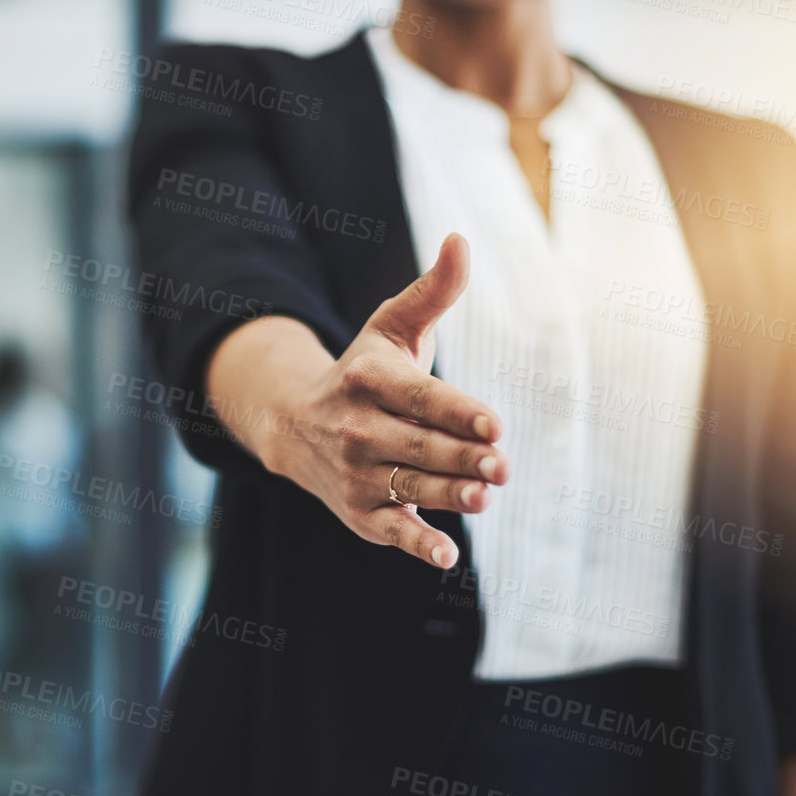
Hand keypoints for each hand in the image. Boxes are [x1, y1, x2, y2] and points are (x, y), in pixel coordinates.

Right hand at [208, 233, 506, 568]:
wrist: (294, 426)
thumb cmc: (363, 373)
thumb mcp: (391, 328)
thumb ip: (432, 291)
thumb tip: (461, 239)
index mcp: (366, 380)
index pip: (418, 397)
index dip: (456, 410)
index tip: (494, 422)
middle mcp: (356, 428)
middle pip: (419, 445)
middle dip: (462, 456)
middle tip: (502, 465)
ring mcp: (357, 473)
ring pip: (411, 485)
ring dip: (450, 494)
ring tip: (485, 496)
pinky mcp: (361, 514)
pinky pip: (392, 532)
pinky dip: (418, 544)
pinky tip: (448, 556)